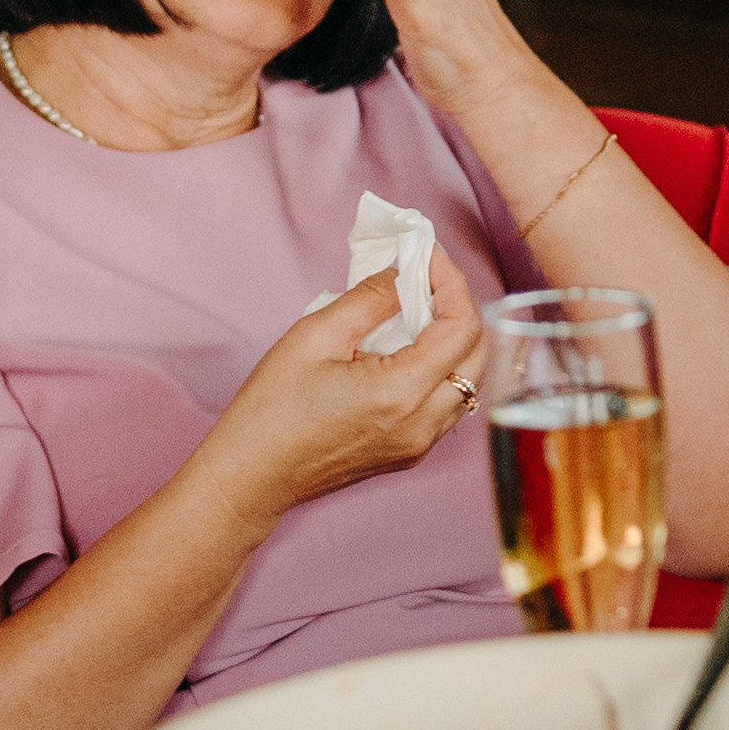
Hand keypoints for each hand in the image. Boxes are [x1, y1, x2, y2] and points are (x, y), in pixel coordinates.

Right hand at [194, 249, 484, 539]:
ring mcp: (420, 443)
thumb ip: (371, 298)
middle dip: (458, 306)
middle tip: (423, 276)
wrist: (252, 475)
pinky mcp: (410, 451)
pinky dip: (440, 367)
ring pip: (467, 380)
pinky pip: (447, 402)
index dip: (451, 281)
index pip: (461, 326)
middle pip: (477, 353)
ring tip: (416, 308)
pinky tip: (407, 347)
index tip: (427, 254)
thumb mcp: (316, 336)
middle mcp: (422, 423)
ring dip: (453, 338)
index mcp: (402, 393)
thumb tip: (405, 271)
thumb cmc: (272, 408)